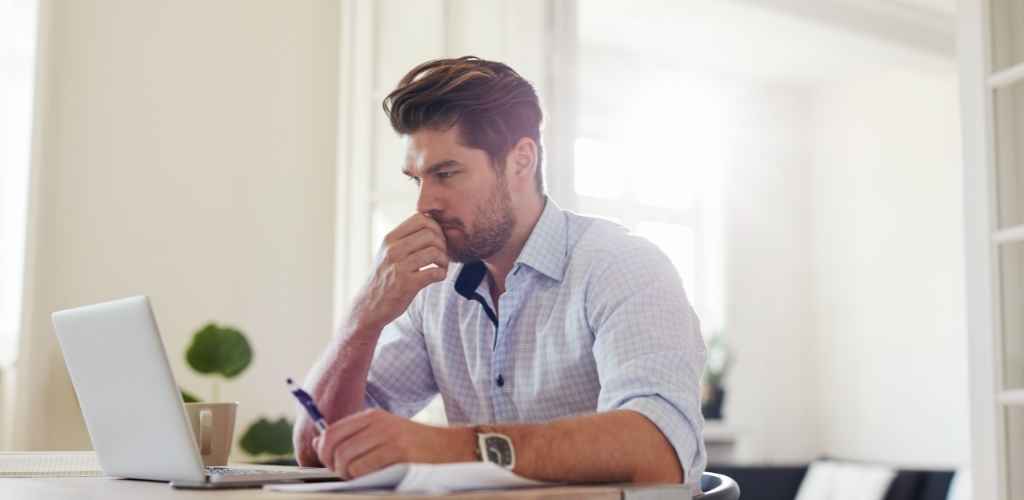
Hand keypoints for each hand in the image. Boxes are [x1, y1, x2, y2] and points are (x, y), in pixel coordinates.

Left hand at [314, 409, 474, 478]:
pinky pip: (363, 469)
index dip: (323, 452)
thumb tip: (319, 443)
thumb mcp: (383, 433)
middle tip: (344, 475)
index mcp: (371, 417)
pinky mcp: (398, 453)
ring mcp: (388, 438)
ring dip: (347, 475)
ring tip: (359, 478)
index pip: (331, 432)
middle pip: (334, 447)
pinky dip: (360, 478)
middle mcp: (378, 424)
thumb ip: (352, 436)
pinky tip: (372, 478)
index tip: (329, 463)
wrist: (449, 448)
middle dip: (333, 466)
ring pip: (346, 460)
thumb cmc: (413, 445)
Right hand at [353, 213, 448, 331]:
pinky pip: (435, 272)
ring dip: (444, 260)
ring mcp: (398, 267)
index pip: (421, 218)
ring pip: (435, 252)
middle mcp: (392, 250)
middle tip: (441, 255)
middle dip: (443, 244)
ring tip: (441, 266)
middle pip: (431, 234)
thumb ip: (404, 238)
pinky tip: (438, 277)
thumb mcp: (387, 252)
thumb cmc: (384, 278)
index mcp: (389, 239)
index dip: (435, 227)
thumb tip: (429, 222)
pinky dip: (442, 274)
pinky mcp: (406, 285)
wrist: (369, 307)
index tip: (436, 240)